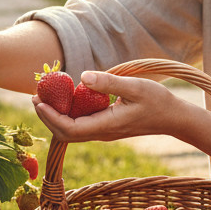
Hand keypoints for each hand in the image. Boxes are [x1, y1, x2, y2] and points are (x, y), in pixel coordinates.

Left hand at [32, 70, 182, 142]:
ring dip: (56, 115)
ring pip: (72, 130)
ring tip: (44, 95)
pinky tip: (66, 98)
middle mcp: (103, 133)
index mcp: (107, 125)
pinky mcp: (107, 127)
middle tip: (35, 96)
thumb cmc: (159, 101)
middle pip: (65, 133)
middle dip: (47, 116)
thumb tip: (82, 76)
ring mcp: (104, 132)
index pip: (69, 129)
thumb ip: (108, 82)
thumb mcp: (135, 86)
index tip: (38, 101)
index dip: (50, 117)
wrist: (175, 119)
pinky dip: (68, 113)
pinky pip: (81, 124)